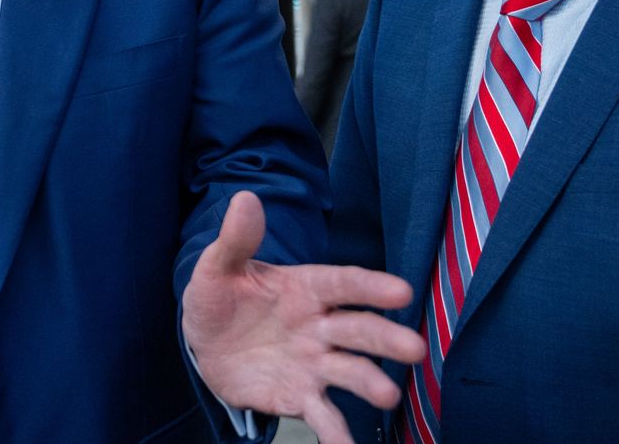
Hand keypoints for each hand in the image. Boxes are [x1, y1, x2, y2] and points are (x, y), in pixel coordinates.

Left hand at [182, 192, 426, 443]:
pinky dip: (339, 435)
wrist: (203, 344)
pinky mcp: (301, 396)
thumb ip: (236, 240)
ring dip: (370, 384)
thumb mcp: (218, 268)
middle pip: (358, 330)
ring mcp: (314, 364)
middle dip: (386, 339)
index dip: (370, 287)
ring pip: (350, 373)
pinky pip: (324, 417)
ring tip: (387, 396)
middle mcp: (319, 326)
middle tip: (415, 350)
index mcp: (305, 288)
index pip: (342, 283)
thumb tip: (244, 198)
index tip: (401, 291)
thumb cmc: (219, 298)